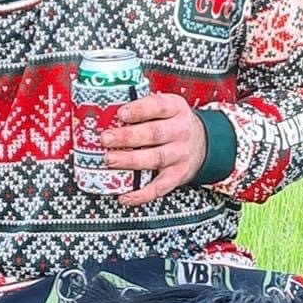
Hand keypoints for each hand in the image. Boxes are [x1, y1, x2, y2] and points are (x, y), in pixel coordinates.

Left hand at [102, 91, 206, 206]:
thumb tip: (102, 109)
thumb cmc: (171, 123)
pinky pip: (159, 187)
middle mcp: (180, 131)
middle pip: (154, 133)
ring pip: (156, 158)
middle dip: (128, 137)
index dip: (139, 110)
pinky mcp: (177, 175)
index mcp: (175, 109)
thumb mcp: (163, 107)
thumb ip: (140, 106)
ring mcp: (179, 155)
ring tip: (110, 160)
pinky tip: (125, 196)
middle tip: (106, 139)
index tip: (121, 114)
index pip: (158, 106)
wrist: (200, 144)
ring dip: (131, 160)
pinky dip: (141, 194)